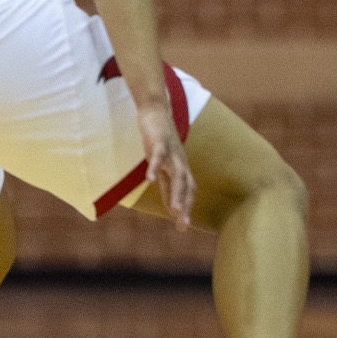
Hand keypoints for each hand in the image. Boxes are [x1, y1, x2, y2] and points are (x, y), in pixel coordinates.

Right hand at [137, 104, 194, 231]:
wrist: (156, 110)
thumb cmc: (160, 139)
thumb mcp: (164, 164)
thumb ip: (167, 184)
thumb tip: (171, 205)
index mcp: (181, 168)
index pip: (187, 192)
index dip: (186, 208)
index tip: (183, 227)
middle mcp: (179, 162)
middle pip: (186, 186)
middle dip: (185, 206)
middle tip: (183, 225)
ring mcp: (171, 151)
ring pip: (176, 174)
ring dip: (175, 192)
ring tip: (173, 209)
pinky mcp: (159, 141)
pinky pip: (158, 156)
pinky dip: (154, 168)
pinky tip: (149, 181)